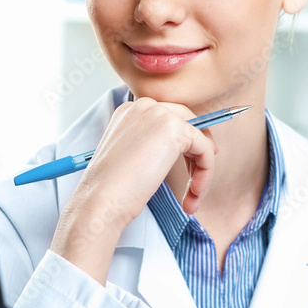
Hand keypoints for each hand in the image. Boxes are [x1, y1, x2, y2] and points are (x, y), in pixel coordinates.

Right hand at [50, 96, 216, 283]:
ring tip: (193, 197)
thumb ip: (153, 145)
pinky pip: (205, 149)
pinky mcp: (175, 129)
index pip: (171, 118)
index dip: (187, 143)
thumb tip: (188, 147)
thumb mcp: (133, 157)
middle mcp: (145, 106)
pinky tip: (193, 194)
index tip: (194, 166)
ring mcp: (160, 114)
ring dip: (202, 170)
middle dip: (198, 154)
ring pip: (199, 138)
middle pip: (189, 123)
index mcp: (131, 111)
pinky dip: (206, 172)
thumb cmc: (113, 189)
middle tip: (198, 183)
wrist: (101, 201)